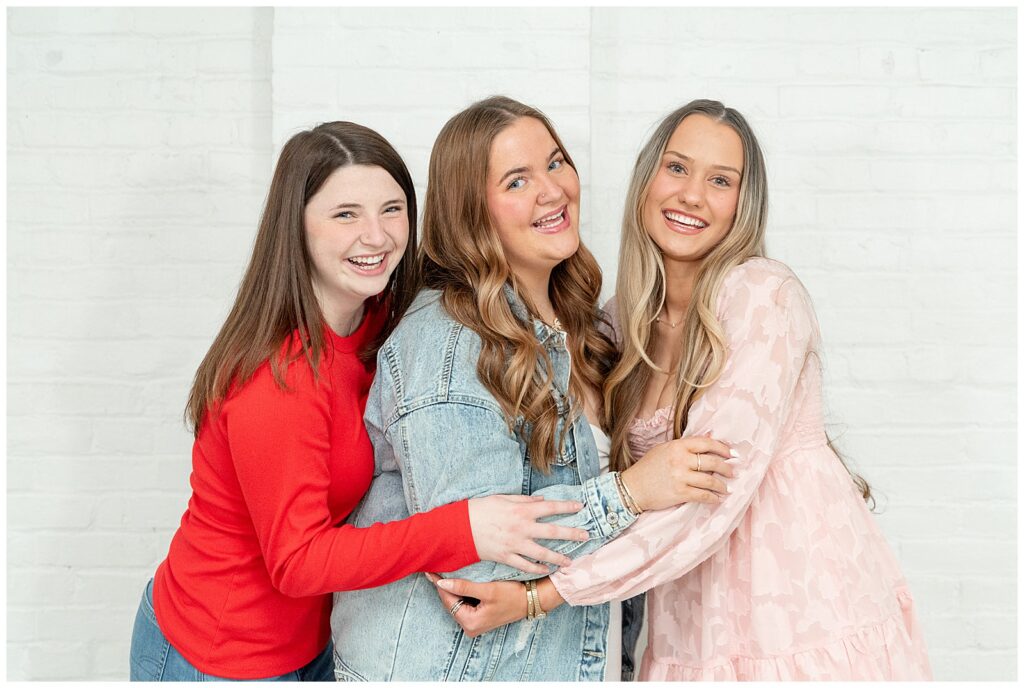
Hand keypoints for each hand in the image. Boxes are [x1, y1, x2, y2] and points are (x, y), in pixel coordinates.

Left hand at [425, 573, 526, 637]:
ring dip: (453, 589)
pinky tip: (458, 581)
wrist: (531, 600)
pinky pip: (465, 604)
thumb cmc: (512, 595)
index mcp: (471, 623)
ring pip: (457, 603)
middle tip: (435, 569)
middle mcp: (471, 627)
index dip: (439, 585)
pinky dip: (461, 593)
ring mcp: (475, 624)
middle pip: (451, 603)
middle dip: (445, 587)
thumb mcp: (488, 590)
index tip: (430, 571)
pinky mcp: (479, 618)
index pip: (448, 601)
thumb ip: (464, 587)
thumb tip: (442, 583)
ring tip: (444, 572)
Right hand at [467, 495, 588, 574]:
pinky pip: (525, 565)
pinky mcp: (506, 557)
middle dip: (571, 533)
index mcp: (521, 511)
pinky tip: (547, 570)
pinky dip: (537, 568)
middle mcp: (522, 528)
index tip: (580, 507)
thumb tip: (542, 500)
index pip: (550, 508)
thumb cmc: (480, 509)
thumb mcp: (502, 499)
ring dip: (558, 556)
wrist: (459, 528)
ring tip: (570, 560)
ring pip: (542, 553)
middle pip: (552, 532)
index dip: (566, 507)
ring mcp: (515, 544)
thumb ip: (524, 501)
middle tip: (586, 536)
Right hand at [620, 436, 735, 510]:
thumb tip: (710, 437)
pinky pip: (703, 495)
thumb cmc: (647, 467)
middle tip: (733, 472)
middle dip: (726, 468)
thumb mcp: (664, 449)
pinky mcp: (680, 493)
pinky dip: (713, 498)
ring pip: (710, 480)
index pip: (706, 443)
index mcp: (677, 446)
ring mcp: (680, 477)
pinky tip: (717, 499)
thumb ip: (686, 445)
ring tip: (727, 488)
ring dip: (722, 485)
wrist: (632, 488)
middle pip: (712, 462)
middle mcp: (680, 460)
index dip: (722, 448)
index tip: (732, 454)